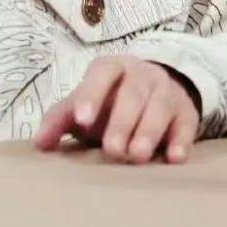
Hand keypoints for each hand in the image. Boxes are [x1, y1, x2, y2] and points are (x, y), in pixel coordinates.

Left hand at [34, 57, 199, 163]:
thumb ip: (61, 119)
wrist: (155, 90)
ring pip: (160, 106)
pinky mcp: (186, 112)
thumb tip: (40, 144)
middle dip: (122, 122)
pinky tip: (173, 158)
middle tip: (112, 150)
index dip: (91, 94)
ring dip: (149, 131)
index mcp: (111, 68)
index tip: (81, 120)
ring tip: (137, 157)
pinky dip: (181, 140)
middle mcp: (141, 75)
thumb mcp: (85, 103)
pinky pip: (186, 124)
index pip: (101, 73)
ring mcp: (166, 91)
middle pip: (133, 93)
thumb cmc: (110, 100)